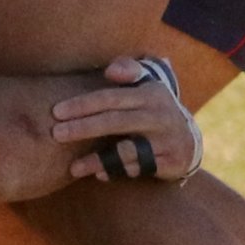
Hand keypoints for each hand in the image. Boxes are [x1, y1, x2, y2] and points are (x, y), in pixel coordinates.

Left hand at [49, 57, 203, 183]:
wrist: (189, 140)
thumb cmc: (154, 107)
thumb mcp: (147, 83)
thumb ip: (128, 70)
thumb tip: (110, 70)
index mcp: (150, 93)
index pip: (111, 97)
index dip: (83, 104)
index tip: (56, 112)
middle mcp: (159, 115)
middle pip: (114, 122)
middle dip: (83, 128)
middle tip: (56, 134)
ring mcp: (166, 140)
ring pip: (126, 151)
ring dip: (97, 159)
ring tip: (74, 167)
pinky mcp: (171, 162)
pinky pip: (138, 169)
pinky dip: (118, 171)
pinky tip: (99, 174)